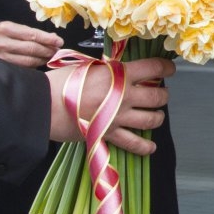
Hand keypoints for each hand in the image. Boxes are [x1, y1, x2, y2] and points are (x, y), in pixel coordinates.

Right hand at [0, 20, 62, 67]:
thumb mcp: (15, 27)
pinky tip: (40, 62)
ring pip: (28, 61)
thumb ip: (33, 32)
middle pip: (31, 49)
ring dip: (43, 59)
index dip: (48, 39)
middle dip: (48, 50)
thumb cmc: (3, 33)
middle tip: (58, 50)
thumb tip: (54, 38)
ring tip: (51, 56)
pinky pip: (22, 68)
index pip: (32, 35)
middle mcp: (2, 43)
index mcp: (6, 29)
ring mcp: (0, 57)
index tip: (60, 41)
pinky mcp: (2, 67)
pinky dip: (34, 65)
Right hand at [47, 56, 174, 154]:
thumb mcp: (88, 66)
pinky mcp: (108, 134)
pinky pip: (133, 143)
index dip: (166, 67)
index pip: (153, 68)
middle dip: (163, 95)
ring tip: (157, 115)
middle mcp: (124, 95)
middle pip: (158, 97)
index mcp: (120, 74)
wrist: (44, 105)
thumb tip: (117, 70)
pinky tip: (150, 147)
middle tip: (161, 93)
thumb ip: (108, 70)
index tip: (170, 68)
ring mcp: (117, 117)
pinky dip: (144, 146)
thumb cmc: (61, 82)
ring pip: (151, 119)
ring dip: (158, 117)